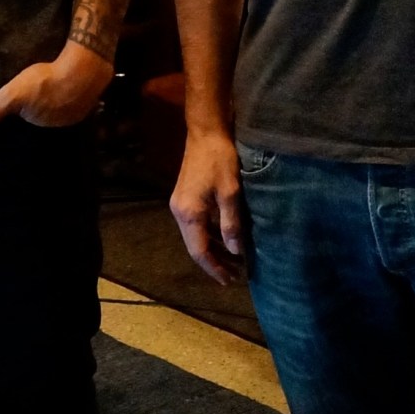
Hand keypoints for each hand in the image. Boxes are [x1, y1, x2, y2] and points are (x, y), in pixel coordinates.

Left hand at [0, 40, 112, 141]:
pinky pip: (75, 100)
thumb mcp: (10, 96)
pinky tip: (67, 85)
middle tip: (32, 96)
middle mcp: (59, 125)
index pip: (25, 128)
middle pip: (43, 118)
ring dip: (55, 102)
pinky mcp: (89, 100)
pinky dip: (70, 95)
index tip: (18, 111)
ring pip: (60, 110)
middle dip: (37, 111)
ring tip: (48, 90)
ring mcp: (76, 114)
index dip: (21, 119)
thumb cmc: (44, 82)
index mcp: (39, 127)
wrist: (83, 68)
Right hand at [170, 128, 245, 284]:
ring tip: (232, 261)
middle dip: (214, 262)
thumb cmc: (220, 159)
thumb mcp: (230, 191)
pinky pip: (196, 225)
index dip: (214, 268)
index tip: (229, 281)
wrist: (205, 132)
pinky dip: (209, 235)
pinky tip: (223, 239)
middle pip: (195, 247)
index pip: (200, 251)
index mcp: (189, 214)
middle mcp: (179, 213)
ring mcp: (179, 205)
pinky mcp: (184, 198)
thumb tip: (235, 251)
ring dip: (213, 249)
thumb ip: (231, 222)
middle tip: (234, 275)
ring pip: (195, 237)